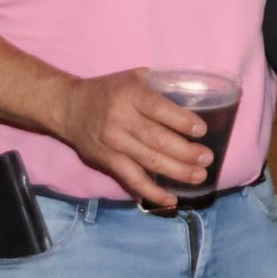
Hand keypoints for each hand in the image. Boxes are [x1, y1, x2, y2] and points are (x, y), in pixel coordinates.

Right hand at [50, 68, 213, 206]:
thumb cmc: (110, 90)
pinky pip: (132, 180)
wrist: (69, 108)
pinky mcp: (107, 162)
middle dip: (186, 152)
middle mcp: (121, 119)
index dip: (182, 121)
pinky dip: (152, 192)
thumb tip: (195, 96)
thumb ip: (160, 86)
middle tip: (207, 158)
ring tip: (199, 176)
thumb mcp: (134, 77)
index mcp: (131, 95)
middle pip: (157, 139)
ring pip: (148, 161)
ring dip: (177, 171)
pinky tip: (171, 199)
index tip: (202, 130)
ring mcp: (113, 143)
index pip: (159, 109)